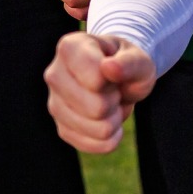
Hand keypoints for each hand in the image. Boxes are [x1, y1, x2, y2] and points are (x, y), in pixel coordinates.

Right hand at [42, 31, 155, 152]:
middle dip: (115, 101)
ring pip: (99, 130)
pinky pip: (96, 145)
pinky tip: (106, 118)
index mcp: (69, 48)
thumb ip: (129, 62)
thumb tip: (108, 68)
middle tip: (114, 89)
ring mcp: (54, 104)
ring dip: (114, 119)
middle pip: (97, 108)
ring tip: (109, 101)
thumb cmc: (126, 64)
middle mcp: (54, 75)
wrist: (118, 77)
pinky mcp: (62, 129)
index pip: (96, 79)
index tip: (113, 69)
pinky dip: (111, 136)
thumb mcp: (138, 58)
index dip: (115, 80)